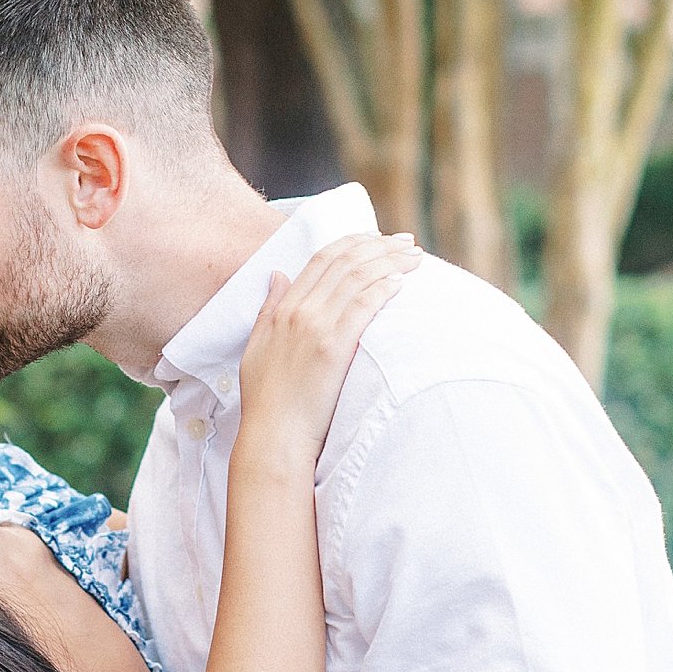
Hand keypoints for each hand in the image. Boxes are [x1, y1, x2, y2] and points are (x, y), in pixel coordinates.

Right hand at [237, 231, 419, 465]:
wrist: (274, 433)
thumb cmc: (267, 398)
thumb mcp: (257, 346)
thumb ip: (267, 308)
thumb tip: (277, 275)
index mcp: (282, 309)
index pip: (321, 259)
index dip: (353, 243)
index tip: (377, 238)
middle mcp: (299, 311)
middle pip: (345, 262)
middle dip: (380, 246)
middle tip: (406, 242)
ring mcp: (316, 328)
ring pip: (358, 278)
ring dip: (390, 262)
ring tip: (415, 258)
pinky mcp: (334, 348)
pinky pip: (364, 306)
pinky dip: (384, 288)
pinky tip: (402, 282)